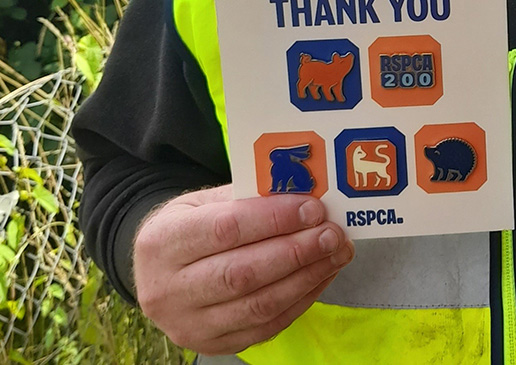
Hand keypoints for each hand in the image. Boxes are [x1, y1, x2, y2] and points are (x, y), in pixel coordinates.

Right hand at [133, 185, 352, 353]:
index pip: (225, 230)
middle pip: (243, 274)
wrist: (154, 272)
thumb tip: (304, 195)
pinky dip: (300, 300)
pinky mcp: (212, 345)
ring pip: (258, 305)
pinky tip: (321, 275)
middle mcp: (168, 290)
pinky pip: (265, 327)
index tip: (312, 209)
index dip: (274, 219)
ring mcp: (189, 325)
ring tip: (336, 253)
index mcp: (162, 242)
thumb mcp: (202, 201)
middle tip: (332, 233)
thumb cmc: (188, 226)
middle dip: (296, 252)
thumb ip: (247, 197)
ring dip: (306, 278)